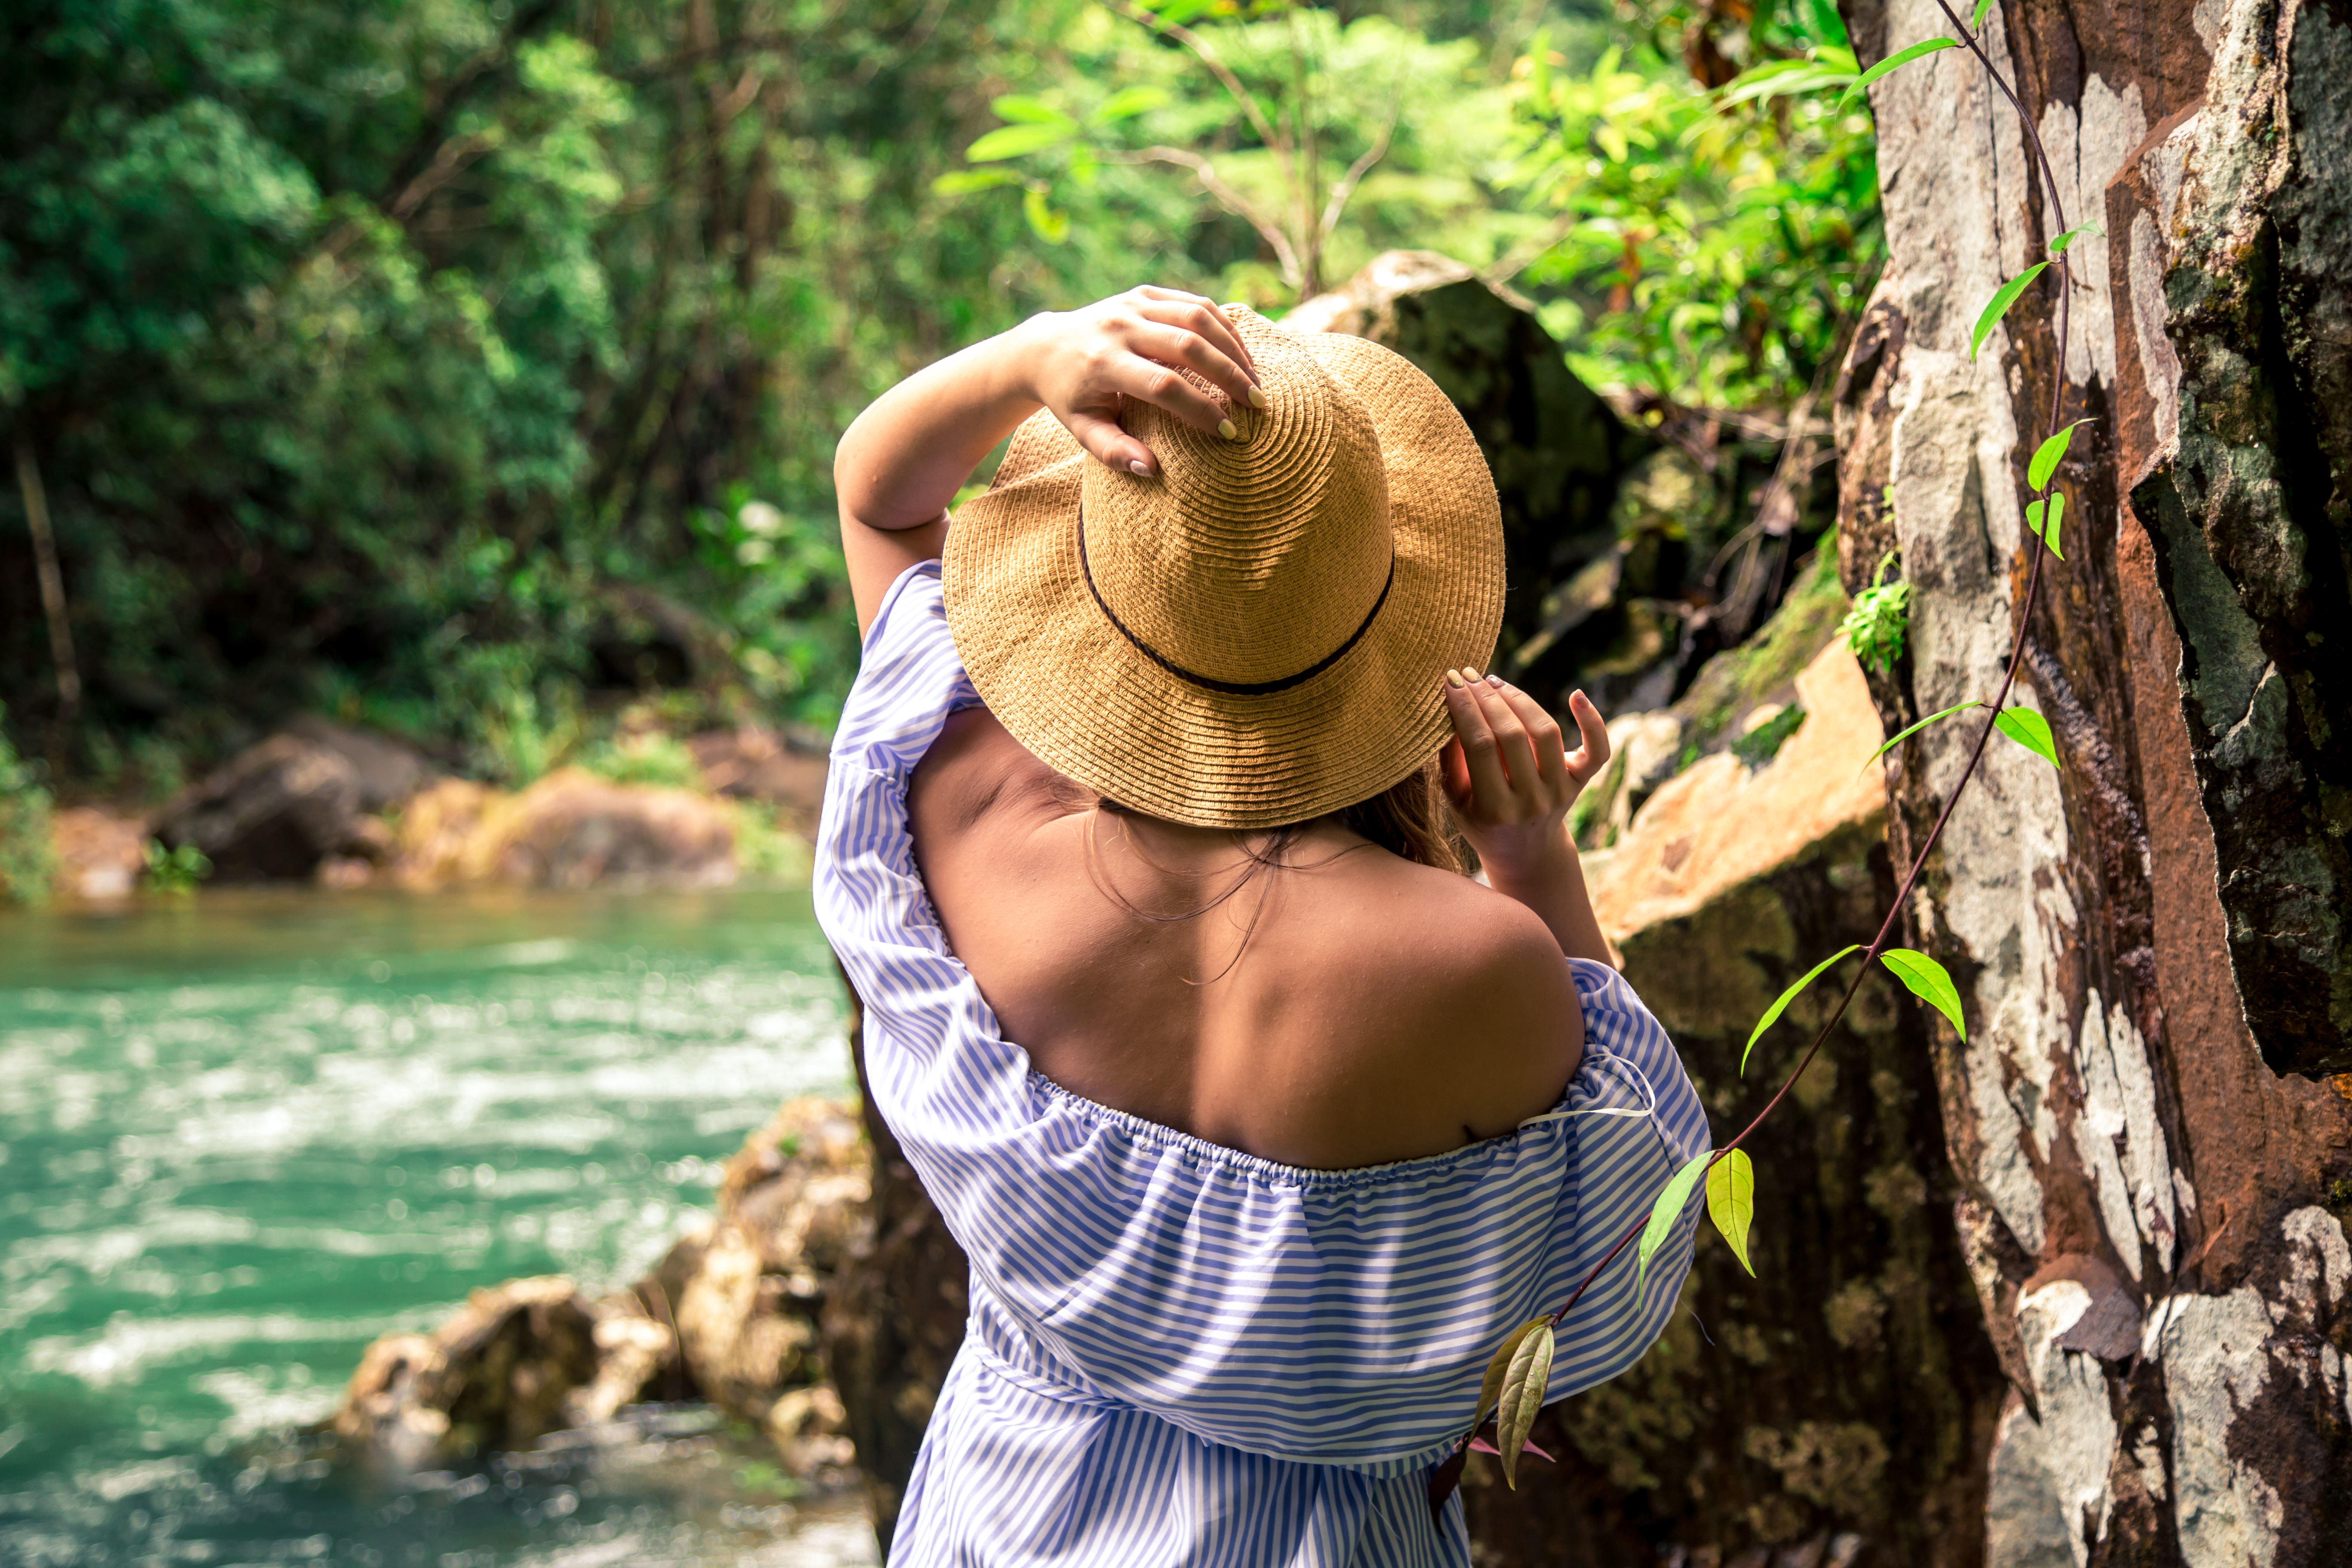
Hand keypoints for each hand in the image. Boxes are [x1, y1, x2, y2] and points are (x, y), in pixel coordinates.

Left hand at [1016, 286, 1262, 476]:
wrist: (1045, 348)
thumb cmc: (1070, 397)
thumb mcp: (1083, 430)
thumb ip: (1114, 452)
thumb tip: (1153, 469)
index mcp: (1102, 363)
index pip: (1163, 386)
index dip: (1200, 409)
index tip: (1227, 432)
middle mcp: (1118, 326)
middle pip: (1188, 346)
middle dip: (1229, 376)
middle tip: (1257, 404)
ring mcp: (1133, 304)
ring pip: (1197, 317)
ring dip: (1233, 349)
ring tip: (1254, 380)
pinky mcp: (1144, 293)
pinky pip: (1194, 303)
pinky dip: (1223, 326)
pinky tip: (1240, 354)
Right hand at [1440, 672, 1610, 877]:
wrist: (1525, 851)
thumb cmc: (1481, 820)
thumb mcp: (1455, 799)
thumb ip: (1451, 758)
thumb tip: (1449, 705)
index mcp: (1493, 810)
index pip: (1479, 745)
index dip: (1464, 707)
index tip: (1451, 681)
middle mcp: (1531, 802)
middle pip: (1511, 735)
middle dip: (1487, 698)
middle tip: (1471, 675)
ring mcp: (1560, 792)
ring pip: (1545, 732)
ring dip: (1519, 700)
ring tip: (1496, 684)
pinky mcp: (1580, 783)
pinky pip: (1597, 750)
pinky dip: (1592, 721)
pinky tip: (1576, 694)